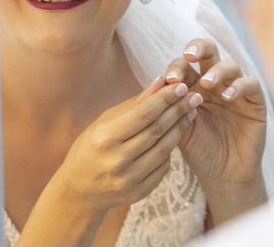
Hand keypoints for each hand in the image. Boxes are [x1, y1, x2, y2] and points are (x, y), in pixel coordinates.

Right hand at [51, 76, 198, 213]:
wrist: (80, 190)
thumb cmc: (92, 145)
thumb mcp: (106, 120)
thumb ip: (135, 102)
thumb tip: (161, 80)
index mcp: (105, 138)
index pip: (144, 114)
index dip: (166, 98)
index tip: (182, 86)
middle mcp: (117, 160)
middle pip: (158, 130)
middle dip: (179, 109)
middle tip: (194, 95)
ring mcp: (129, 180)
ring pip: (165, 148)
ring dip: (181, 128)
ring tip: (190, 112)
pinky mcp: (139, 193)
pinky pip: (163, 166)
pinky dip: (171, 148)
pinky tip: (175, 135)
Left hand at [164, 39, 266, 194]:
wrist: (222, 175)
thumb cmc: (198, 150)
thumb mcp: (179, 128)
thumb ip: (171, 107)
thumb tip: (159, 82)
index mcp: (192, 85)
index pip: (184, 64)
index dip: (176, 66)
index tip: (169, 79)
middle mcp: (215, 82)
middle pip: (209, 52)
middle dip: (198, 48)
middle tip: (189, 55)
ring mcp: (235, 89)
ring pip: (231, 65)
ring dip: (218, 70)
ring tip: (207, 83)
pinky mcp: (255, 101)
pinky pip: (251, 84)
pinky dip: (240, 86)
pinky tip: (228, 96)